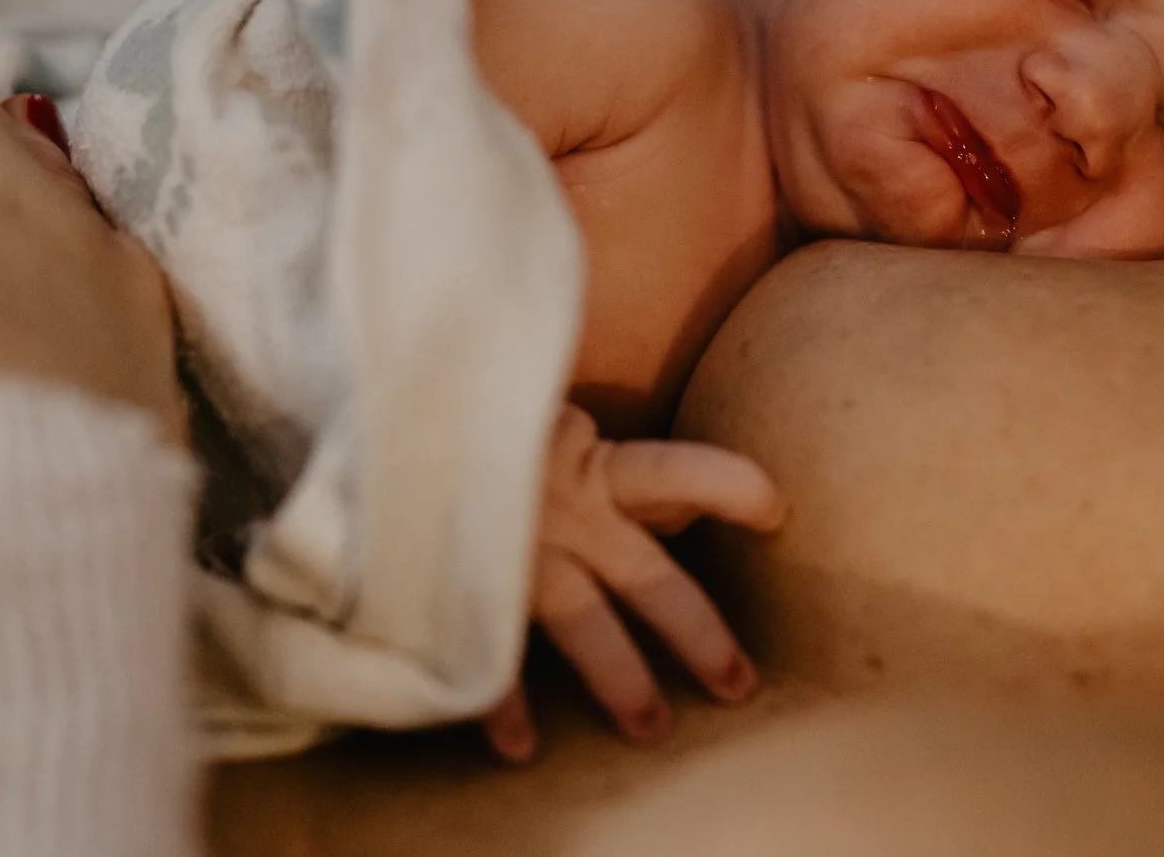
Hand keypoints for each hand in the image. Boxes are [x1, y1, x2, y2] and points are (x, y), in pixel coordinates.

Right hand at [484, 402, 785, 761]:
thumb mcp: (542, 423)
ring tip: (652, 729)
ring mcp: (516, 550)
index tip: (778, 509)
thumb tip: (674, 505)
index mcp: (587, 463)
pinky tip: (521, 748)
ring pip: (585, 623)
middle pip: (650, 577)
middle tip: (739, 686)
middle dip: (698, 634)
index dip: (727, 488)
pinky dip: (504, 704)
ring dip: (621, 679)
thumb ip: (598, 461)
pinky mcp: (463, 582)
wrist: (385, 415)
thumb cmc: (475, 419)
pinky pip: (491, 654)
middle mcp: (561, 509)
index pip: (676, 473)